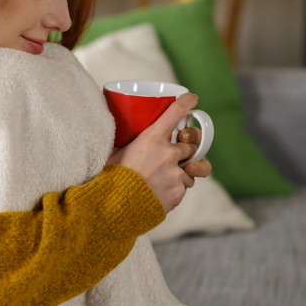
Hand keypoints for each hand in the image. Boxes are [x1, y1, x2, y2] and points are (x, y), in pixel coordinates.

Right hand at [106, 93, 212, 212]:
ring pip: (190, 170)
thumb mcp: (117, 152)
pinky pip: (183, 187)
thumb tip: (123, 134)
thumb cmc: (112, 178)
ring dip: (181, 173)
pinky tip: (159, 193)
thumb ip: (129, 143)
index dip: (187, 102)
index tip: (193, 99)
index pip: (175, 113)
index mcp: (152, 138)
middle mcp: (168, 153)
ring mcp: (176, 173)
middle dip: (184, 150)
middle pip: (189, 146)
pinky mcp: (179, 191)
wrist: (116, 207)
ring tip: (164, 180)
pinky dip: (174, 189)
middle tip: (172, 156)